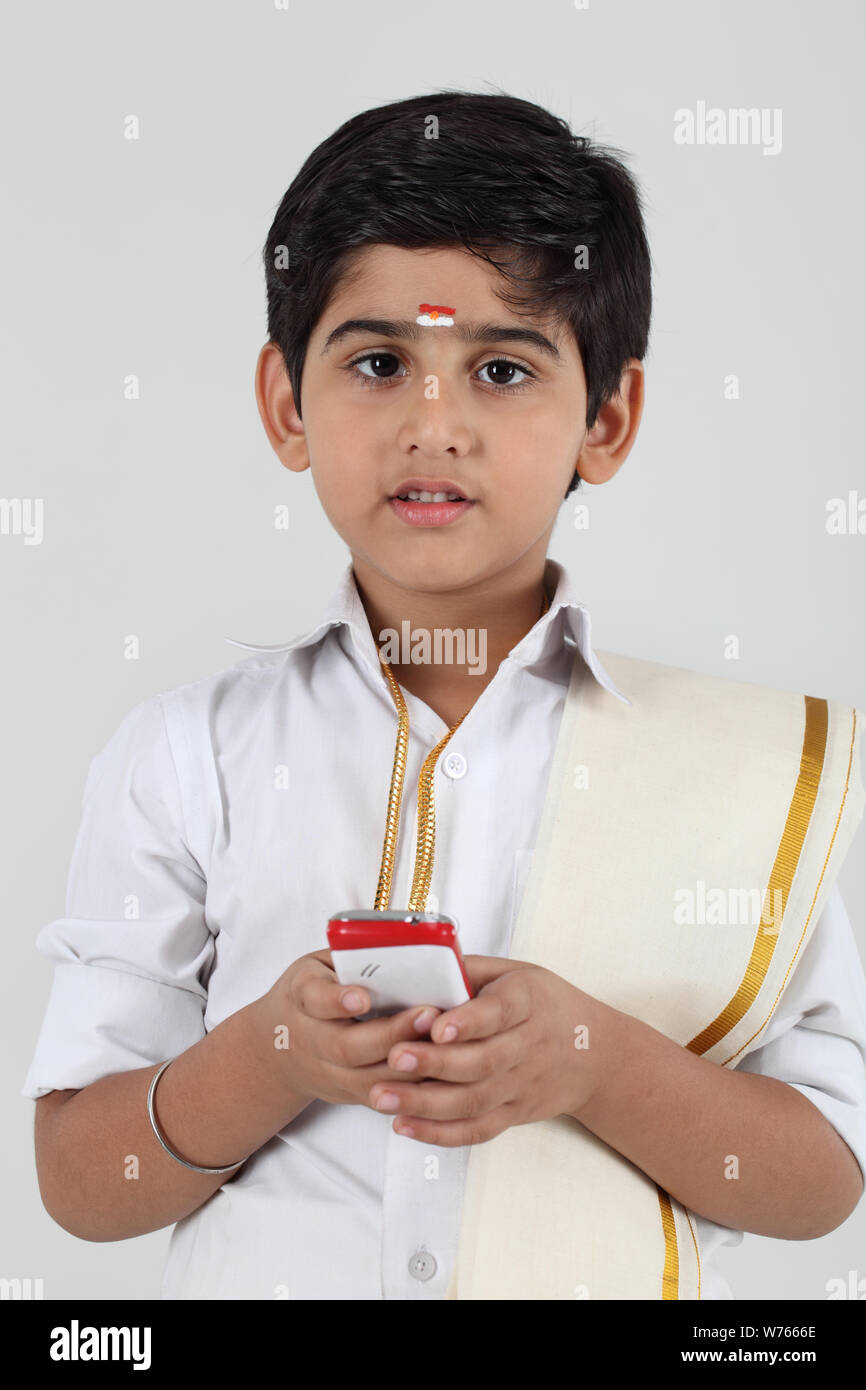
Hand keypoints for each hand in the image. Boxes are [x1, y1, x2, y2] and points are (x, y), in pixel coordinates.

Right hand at [253, 949, 443, 1108]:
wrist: (277, 1045)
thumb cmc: (311, 992)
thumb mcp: (318, 967)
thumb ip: (349, 959)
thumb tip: (402, 943)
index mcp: (301, 997)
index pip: (313, 997)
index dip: (337, 1000)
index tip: (362, 996)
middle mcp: (310, 1040)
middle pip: (346, 1046)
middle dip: (390, 1034)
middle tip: (428, 1014)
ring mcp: (327, 1073)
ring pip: (367, 1079)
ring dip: (407, 1065)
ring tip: (441, 1043)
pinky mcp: (347, 1094)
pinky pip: (380, 1098)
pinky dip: (409, 1090)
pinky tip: (438, 1073)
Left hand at [366, 954, 616, 1146]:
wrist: (596, 1054)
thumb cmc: (544, 1004)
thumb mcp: (516, 973)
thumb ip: (470, 971)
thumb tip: (416, 964)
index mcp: (527, 1001)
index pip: (499, 1012)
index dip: (468, 1021)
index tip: (435, 1026)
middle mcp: (527, 1047)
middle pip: (481, 1062)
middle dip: (433, 1063)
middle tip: (392, 1058)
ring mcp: (521, 1085)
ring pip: (474, 1101)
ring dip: (425, 1103)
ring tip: (382, 1096)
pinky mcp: (514, 1114)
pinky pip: (477, 1129)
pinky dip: (440, 1133)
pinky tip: (404, 1125)